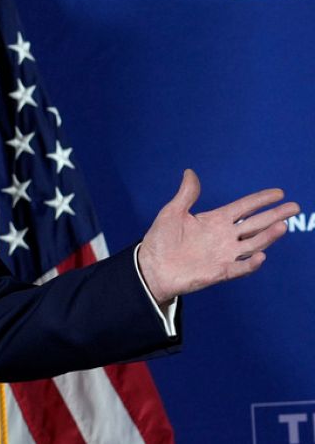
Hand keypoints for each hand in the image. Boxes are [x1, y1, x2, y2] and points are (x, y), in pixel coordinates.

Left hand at [138, 169, 296, 304]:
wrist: (151, 266)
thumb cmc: (161, 240)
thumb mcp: (172, 212)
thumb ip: (186, 194)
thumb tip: (190, 172)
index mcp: (215, 220)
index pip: (244, 207)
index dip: (261, 200)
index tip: (279, 193)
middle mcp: (225, 237)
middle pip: (255, 224)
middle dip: (275, 215)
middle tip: (294, 207)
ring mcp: (224, 254)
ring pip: (253, 244)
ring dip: (268, 237)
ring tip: (282, 226)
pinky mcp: (219, 272)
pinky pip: (239, 267)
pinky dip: (251, 263)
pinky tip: (261, 256)